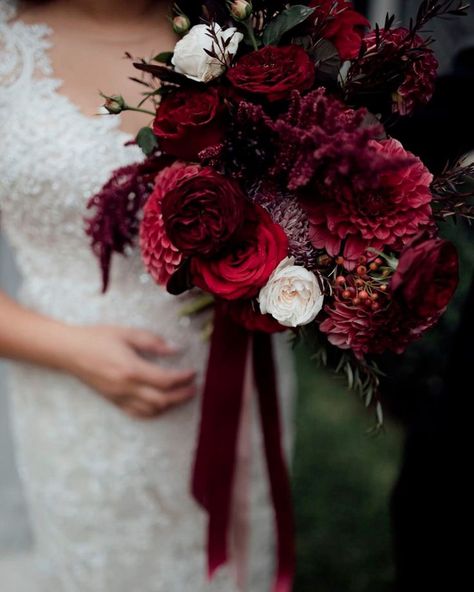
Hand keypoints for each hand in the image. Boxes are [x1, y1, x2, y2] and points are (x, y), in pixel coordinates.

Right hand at [63, 325, 196, 418]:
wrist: (69, 351)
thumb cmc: (97, 338)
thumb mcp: (127, 333)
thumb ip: (153, 342)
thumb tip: (175, 349)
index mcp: (132, 369)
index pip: (165, 380)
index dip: (183, 378)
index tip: (193, 373)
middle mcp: (126, 388)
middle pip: (162, 400)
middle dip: (182, 395)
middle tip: (194, 388)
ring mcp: (119, 397)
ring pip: (151, 410)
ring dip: (169, 405)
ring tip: (181, 395)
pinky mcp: (113, 401)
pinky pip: (136, 413)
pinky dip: (152, 412)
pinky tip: (160, 405)